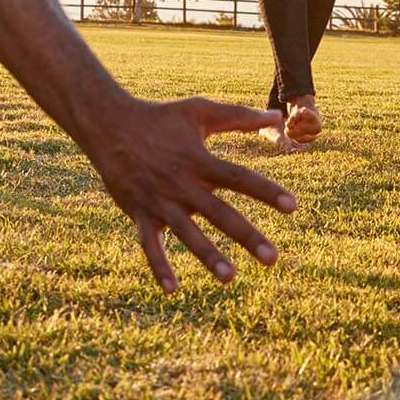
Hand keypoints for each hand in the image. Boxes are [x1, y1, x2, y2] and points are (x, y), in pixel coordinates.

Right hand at [85, 97, 297, 290]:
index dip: (266, 192)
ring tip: (230, 278)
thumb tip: (277, 117)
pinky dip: (158, 266)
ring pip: (186, 233)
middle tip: (272, 258)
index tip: (292, 207)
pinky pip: (148, 245)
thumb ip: (239, 117)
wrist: (107, 125)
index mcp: (198, 160)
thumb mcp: (199, 111)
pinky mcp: (139, 213)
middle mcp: (181, 184)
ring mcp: (159, 201)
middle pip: (218, 213)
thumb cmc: (158, 117)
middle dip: (246, 236)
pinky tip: (173, 289)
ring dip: (207, 256)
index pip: (238, 178)